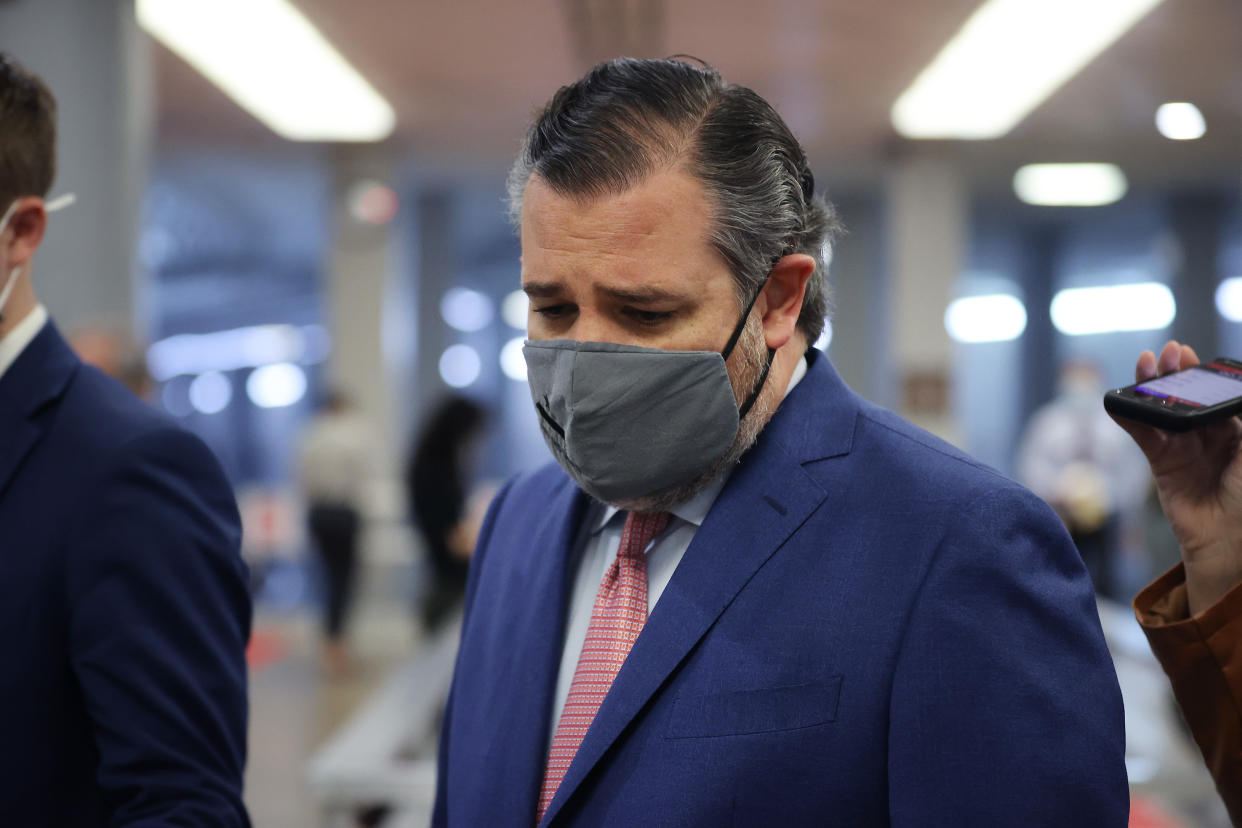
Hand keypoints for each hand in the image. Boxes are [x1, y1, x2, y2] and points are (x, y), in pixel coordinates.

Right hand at [1110, 341, 1241, 613]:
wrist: (1229, 542)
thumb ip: (1238, 417)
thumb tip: (1232, 393)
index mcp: (1236, 431)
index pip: (1214, 396)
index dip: (1201, 374)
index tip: (1191, 355)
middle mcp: (1208, 436)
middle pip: (1186, 398)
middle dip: (1175, 374)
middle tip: (1168, 354)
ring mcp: (1182, 449)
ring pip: (1162, 411)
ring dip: (1151, 389)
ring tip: (1147, 366)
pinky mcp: (1160, 463)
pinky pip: (1143, 436)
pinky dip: (1130, 418)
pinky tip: (1121, 401)